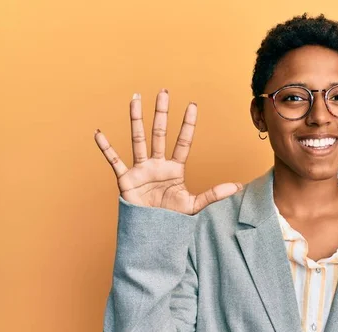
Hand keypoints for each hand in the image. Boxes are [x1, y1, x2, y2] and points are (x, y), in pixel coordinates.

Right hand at [94, 89, 242, 214]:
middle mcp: (158, 164)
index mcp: (175, 169)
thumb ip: (214, 194)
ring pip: (138, 139)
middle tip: (164, 92)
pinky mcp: (126, 179)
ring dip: (136, 119)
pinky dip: (106, 148)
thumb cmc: (172, 219)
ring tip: (135, 99)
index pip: (183, 142)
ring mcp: (141, 170)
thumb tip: (237, 187)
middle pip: (160, 133)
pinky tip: (99, 133)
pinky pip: (114, 160)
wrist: (152, 233)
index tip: (192, 105)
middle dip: (162, 113)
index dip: (188, 125)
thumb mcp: (194, 205)